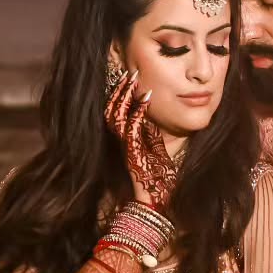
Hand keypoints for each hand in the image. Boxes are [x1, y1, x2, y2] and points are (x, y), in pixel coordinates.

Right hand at [103, 70, 177, 208]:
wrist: (156, 203)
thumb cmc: (159, 179)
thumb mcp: (156, 149)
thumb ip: (152, 134)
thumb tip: (156, 117)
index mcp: (128, 139)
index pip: (120, 110)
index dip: (122, 92)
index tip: (130, 74)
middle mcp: (123, 141)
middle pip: (113, 108)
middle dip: (120, 89)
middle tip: (129, 70)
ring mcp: (125, 146)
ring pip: (118, 115)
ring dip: (125, 96)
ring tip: (133, 78)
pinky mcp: (132, 153)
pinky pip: (131, 127)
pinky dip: (137, 111)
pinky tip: (145, 98)